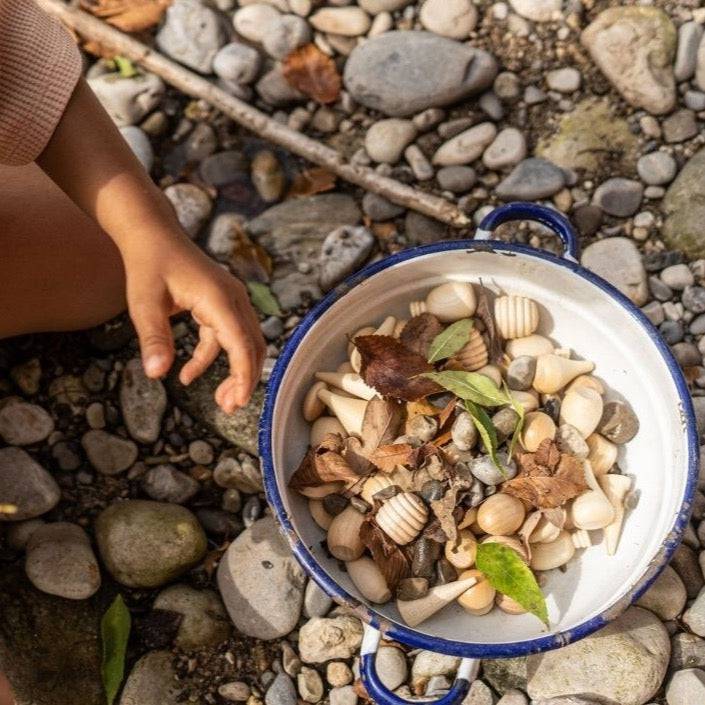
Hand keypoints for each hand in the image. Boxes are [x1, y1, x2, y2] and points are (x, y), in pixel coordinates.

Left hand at [123, 231, 265, 412]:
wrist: (153, 234)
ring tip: (219, 400)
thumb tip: (156, 375)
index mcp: (219, 299)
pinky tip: (188, 375)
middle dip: (244, 379)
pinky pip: (226, 337)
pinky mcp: (222, 304)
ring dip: (233, 372)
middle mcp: (234, 299)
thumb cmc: (148, 265)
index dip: (244, 376)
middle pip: (252, 346)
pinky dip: (213, 358)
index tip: (239, 402)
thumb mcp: (144, 304)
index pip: (242, 344)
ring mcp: (231, 301)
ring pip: (244, 343)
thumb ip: (154, 339)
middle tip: (228, 407)